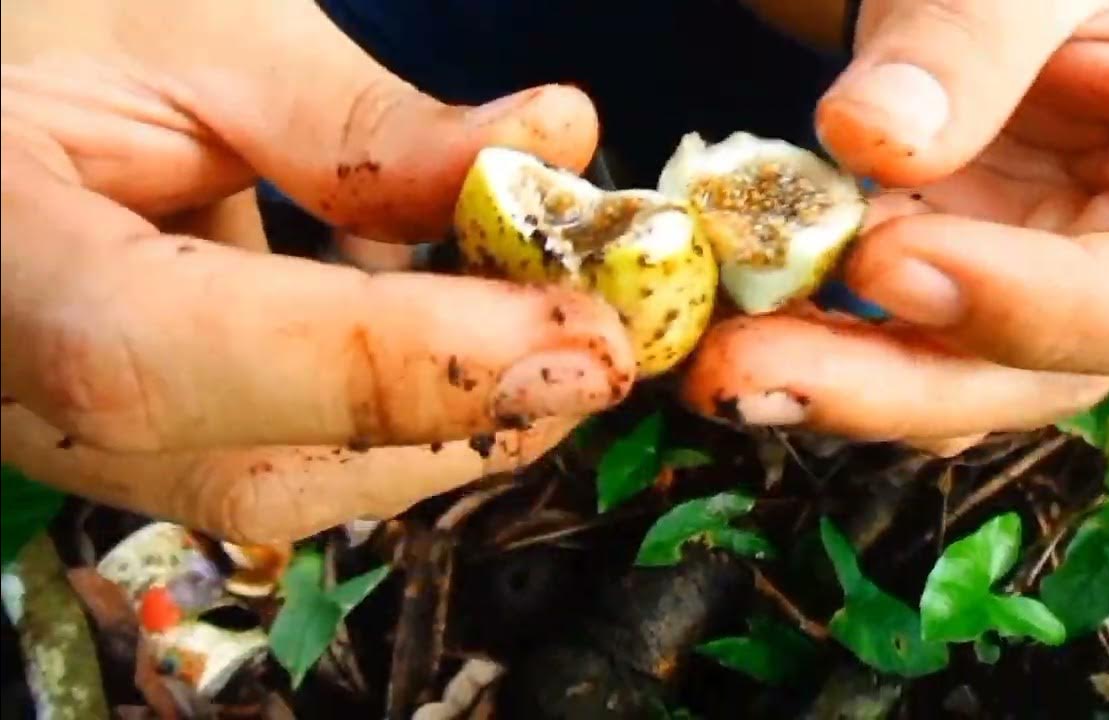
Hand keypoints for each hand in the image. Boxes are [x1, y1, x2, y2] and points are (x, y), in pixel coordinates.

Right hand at [0, 0, 633, 543]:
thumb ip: (364, 121)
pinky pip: (275, 462)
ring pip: (279, 488)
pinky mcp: (127, 443)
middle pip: (253, 467)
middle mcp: (9, 390)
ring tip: (537, 319)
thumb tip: (554, 146)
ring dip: (441, 416)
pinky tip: (441, 318)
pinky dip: (392, 408)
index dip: (391, 362)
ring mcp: (63, 436)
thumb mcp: (194, 34)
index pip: (168, 353)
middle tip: (596, 336)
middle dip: (458, 413)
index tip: (582, 346)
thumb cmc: (47, 29)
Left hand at [685, 0, 1108, 452]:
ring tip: (715, 359)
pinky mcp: (954, 289)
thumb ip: (976, 31)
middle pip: (1050, 377)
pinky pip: (888, 343)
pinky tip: (729, 319)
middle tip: (746, 372)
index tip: (898, 263)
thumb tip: (873, 137)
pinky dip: (809, 338)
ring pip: (954, 383)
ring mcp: (1041, 288)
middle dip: (895, 386)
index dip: (1053, 309)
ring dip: (830, 384)